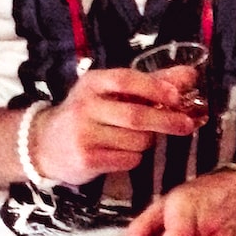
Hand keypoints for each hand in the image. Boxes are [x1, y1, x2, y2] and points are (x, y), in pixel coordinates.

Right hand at [31, 66, 199, 185]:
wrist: (45, 144)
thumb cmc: (89, 114)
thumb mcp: (112, 92)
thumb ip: (151, 83)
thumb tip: (191, 75)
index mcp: (93, 83)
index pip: (127, 80)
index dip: (155, 88)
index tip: (177, 97)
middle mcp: (85, 106)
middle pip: (137, 116)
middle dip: (166, 121)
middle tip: (186, 125)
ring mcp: (84, 134)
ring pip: (137, 140)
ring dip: (146, 141)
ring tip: (134, 138)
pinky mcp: (87, 159)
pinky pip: (128, 159)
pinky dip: (134, 157)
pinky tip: (120, 152)